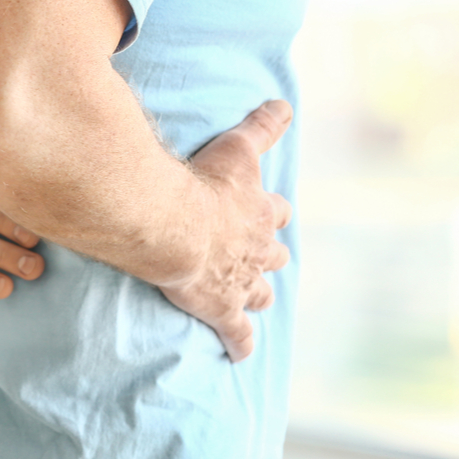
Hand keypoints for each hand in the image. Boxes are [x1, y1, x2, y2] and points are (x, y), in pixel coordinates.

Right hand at [157, 100, 293, 361]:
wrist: (173, 226)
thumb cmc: (202, 184)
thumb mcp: (238, 147)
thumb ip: (262, 125)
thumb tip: (286, 103)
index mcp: (260, 213)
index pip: (277, 214)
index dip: (274, 215)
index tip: (271, 214)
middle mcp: (257, 250)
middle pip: (274, 257)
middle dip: (270, 257)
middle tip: (261, 259)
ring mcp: (240, 283)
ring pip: (260, 294)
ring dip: (258, 296)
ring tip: (254, 301)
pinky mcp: (221, 310)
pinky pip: (237, 333)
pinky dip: (240, 344)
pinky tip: (239, 355)